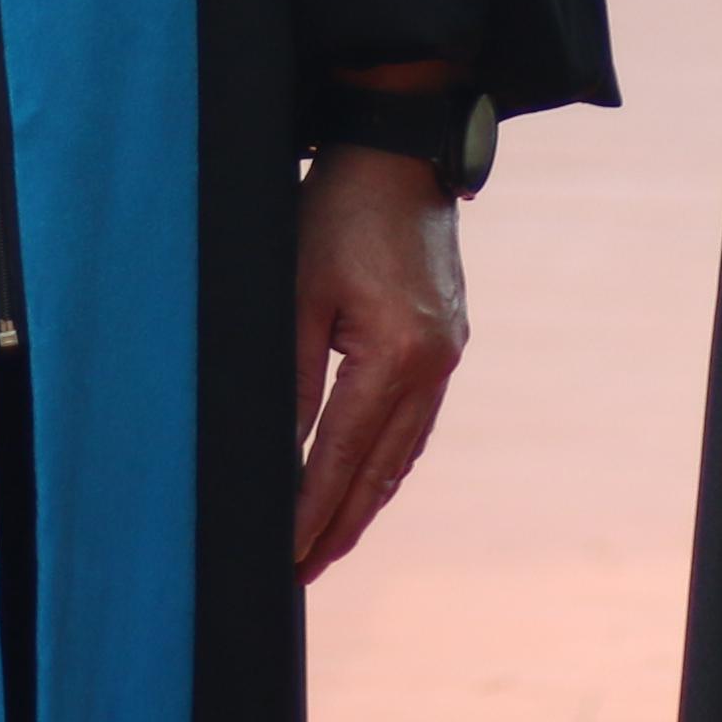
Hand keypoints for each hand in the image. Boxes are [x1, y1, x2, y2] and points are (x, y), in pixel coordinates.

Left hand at [291, 139, 466, 576]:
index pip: (340, 458)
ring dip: (364, 501)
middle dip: (339, 526)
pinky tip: (365, 480)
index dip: (309, 513)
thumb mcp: (295, 290)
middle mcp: (431, 367)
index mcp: (395, 357)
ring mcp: (445, 357)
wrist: (399, 149)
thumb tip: (276, 454)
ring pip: (402, 454)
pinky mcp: (445, 342)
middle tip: (301, 572)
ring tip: (328, 541)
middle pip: (380, 472)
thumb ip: (288, 379)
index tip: (284, 558)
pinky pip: (414, 424)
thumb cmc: (335, 209)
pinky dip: (386, 461)